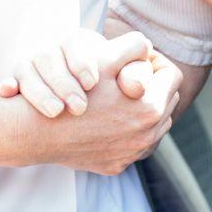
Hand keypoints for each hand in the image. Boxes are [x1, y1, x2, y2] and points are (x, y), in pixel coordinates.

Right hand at [0, 31, 184, 174]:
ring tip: (125, 95)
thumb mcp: (104, 60)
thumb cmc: (71, 90)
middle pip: (168, 101)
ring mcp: (132, 154)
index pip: (172, 76)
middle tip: (134, 75)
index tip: (142, 58)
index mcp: (150, 107)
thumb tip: (150, 46)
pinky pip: (137, 145)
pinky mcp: (117, 165)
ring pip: (156, 125)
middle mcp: (147, 135)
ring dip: (146, 109)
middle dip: (155, 86)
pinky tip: (114, 118)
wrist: (39, 131)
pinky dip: (131, 131)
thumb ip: (134, 46)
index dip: (157, 62)